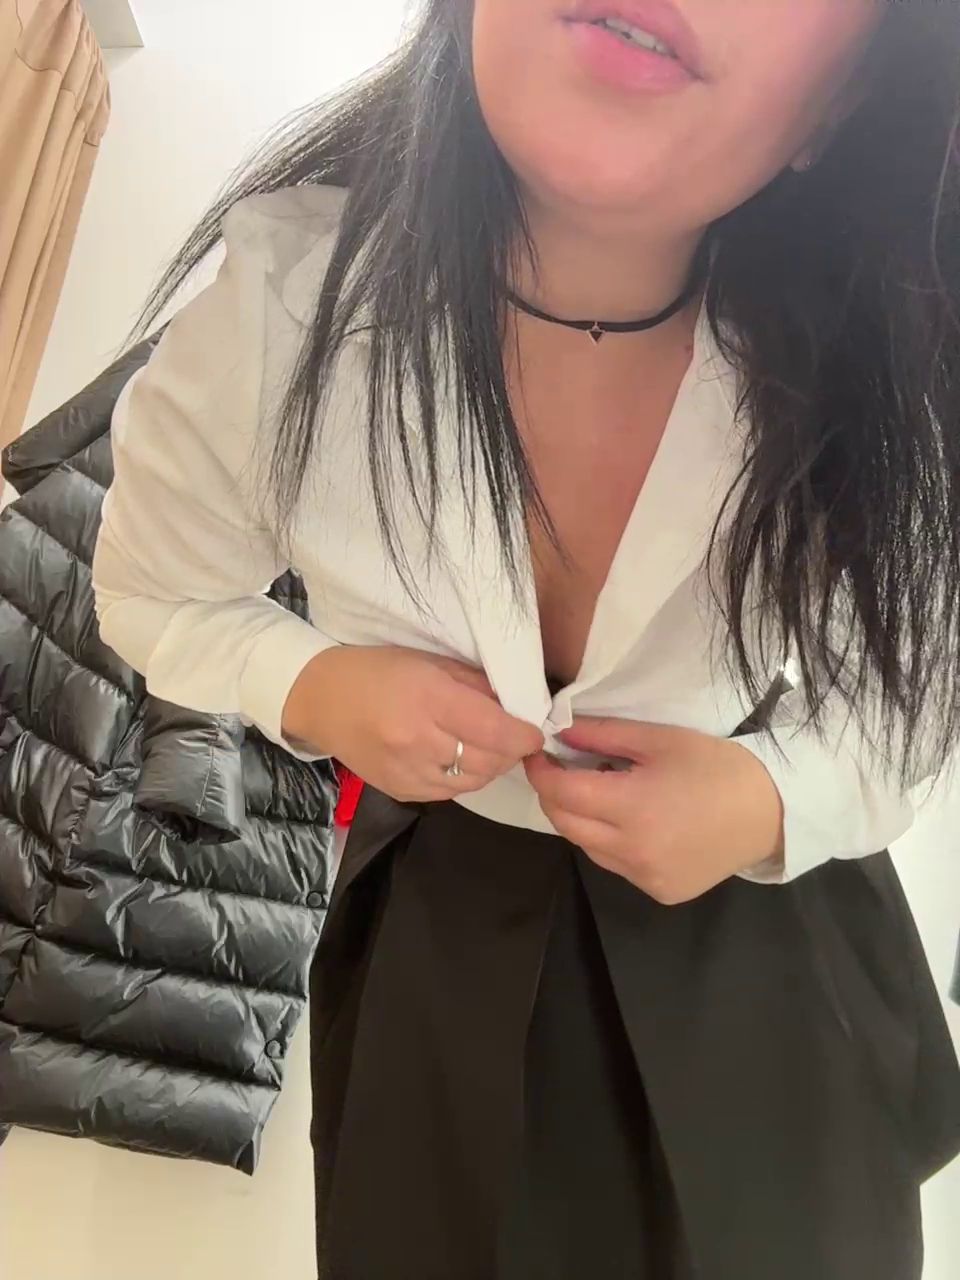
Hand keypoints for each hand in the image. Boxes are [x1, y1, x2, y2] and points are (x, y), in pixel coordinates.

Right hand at [282, 646, 543, 802]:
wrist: (319, 699)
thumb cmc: (376, 670)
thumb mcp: (429, 663)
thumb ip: (475, 686)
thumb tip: (516, 706)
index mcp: (427, 700)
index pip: (493, 729)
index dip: (523, 735)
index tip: (535, 732)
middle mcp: (417, 742)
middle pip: (488, 760)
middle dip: (511, 752)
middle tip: (516, 737)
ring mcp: (407, 772)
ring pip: (472, 782)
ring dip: (490, 767)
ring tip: (490, 747)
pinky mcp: (400, 791)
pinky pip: (449, 792)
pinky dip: (464, 778)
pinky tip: (460, 759)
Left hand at [524, 718, 784, 904]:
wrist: (771, 812)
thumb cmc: (717, 766)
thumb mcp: (659, 739)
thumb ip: (602, 736)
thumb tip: (556, 732)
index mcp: (633, 808)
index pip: (561, 793)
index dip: (541, 771)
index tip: (537, 752)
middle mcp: (632, 851)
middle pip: (566, 824)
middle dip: (555, 795)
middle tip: (565, 769)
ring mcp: (645, 877)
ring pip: (587, 847)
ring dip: (582, 820)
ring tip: (605, 793)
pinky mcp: (659, 892)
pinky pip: (615, 865)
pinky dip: (611, 843)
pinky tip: (636, 823)